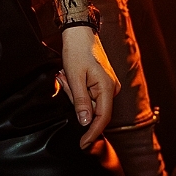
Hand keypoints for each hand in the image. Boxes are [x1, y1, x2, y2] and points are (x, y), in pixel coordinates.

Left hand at [57, 25, 117, 147]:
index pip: (102, 118)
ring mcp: (107, 85)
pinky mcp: (101, 82)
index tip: (82, 144)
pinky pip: (88, 93)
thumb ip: (81, 102)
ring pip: (88, 101)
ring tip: (66, 74)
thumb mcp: (74, 77)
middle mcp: (111, 88)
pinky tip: (70, 75)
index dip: (92, 133)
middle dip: (75, 100)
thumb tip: (85, 123)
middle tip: (64, 80)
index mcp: (107, 87)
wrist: (79, 31)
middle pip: (93, 109)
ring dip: (74, 92)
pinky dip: (77, 88)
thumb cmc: (77, 51)